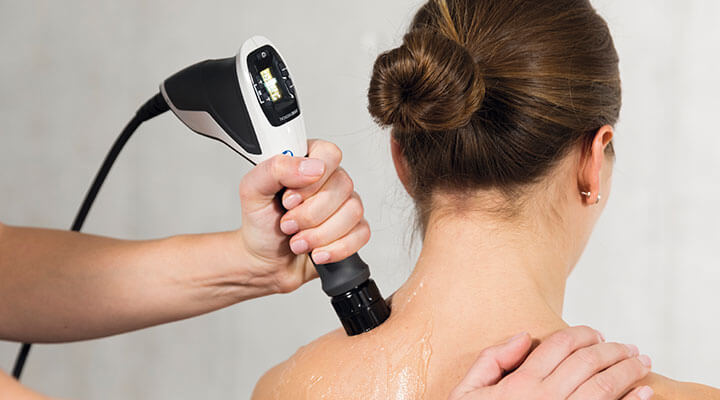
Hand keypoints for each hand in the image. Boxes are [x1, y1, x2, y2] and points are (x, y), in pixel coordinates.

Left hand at [237, 139, 368, 293]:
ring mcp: (344, 204)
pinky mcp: (353, 230)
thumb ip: (275, 169)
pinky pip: (361, 234)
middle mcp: (329, 180)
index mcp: (306, 161)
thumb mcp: (252, 191)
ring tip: (297, 241)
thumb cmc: (260, 224)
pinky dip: (336, 248)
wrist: (264, 262)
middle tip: (287, 224)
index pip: (329, 153)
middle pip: (343, 185)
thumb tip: (311, 167)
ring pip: (353, 211)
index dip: (313, 178)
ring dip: (320, 234)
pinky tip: (316, 252)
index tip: (289, 198)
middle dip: (310, 214)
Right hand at [449, 326, 654, 399]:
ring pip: (604, 386)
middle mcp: (546, 398)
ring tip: (640, 362)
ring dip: (628, 370)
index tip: (595, 333)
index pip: (560, 345)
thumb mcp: (466, 392)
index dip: (581, 333)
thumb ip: (491, 360)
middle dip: (612, 349)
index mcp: (520, 383)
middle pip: (587, 361)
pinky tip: (644, 392)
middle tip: (626, 346)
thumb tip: (523, 337)